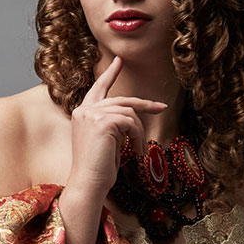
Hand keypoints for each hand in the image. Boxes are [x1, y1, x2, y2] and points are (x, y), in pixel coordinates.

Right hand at [67, 56, 167, 198]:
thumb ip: (112, 124)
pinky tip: (136, 151)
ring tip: (140, 149)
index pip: (98, 88)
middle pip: (121, 99)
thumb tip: (131, 117)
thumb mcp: (106, 140)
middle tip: (161, 107)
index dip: (110, 73)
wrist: (88, 184)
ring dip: (139, 131)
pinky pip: (130, 122)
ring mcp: (91, 114)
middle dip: (144, 104)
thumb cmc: (98, 168)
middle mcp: (84, 110)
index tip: (119, 60)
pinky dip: (138, 137)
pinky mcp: (102, 121)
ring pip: (128, 112)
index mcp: (82, 113)